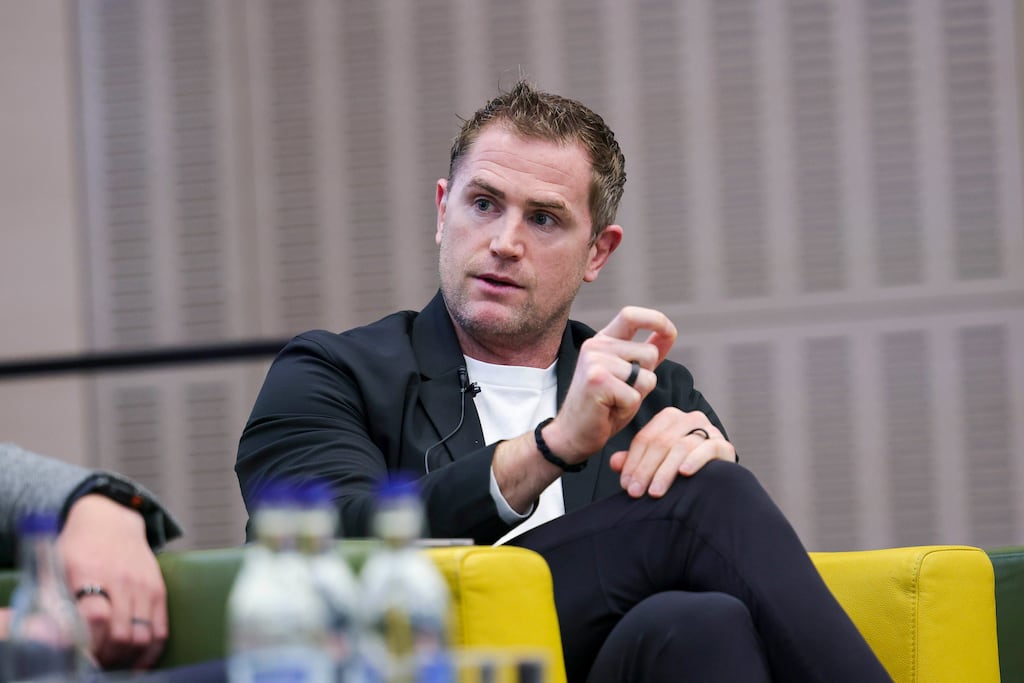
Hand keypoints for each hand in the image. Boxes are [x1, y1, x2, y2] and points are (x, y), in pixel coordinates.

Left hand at [59, 494, 166, 670]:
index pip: (96, 617)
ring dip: (126, 657)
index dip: (89, 644)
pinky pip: (161, 630)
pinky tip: (137, 661)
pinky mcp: (159, 590)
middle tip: (94, 662)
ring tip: (112, 660)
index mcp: (90, 571)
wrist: (111, 521)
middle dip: (106, 656)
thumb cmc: (78, 547)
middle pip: (121, 633)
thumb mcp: (57, 565)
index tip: (78, 656)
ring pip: (142, 636)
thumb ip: (53, 598)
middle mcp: (121, 579)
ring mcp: (143, 585)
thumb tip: (52, 635)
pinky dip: (150, 652)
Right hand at [541, 306, 675, 465]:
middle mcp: (596, 346)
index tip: (670, 333)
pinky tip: (609, 410)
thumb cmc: (602, 407)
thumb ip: (645, 355)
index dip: (656, 320)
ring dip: (637, 396)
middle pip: (649, 353)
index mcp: (603, 341)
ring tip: (614, 402)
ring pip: (646, 376)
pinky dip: (628, 409)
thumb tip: (668, 334)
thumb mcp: (627, 376)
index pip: (631, 315)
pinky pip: (635, 395)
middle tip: (622, 393)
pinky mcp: (597, 380)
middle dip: (646, 378)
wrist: (572, 434)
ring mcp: (595, 361)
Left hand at [610, 408, 736, 496]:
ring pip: (681, 447)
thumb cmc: (681, 468)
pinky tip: (684, 473)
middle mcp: (689, 419)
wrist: (718, 480)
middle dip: (645, 470)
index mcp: (669, 418)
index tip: (626, 485)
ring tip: (655, 492)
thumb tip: (614, 462)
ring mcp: (708, 429)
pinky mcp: (723, 444)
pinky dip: (695, 460)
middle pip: (661, 442)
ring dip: (665, 471)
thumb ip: (634, 461)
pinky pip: (708, 448)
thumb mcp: (655, 464)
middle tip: (636, 492)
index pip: (645, 438)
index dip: (633, 462)